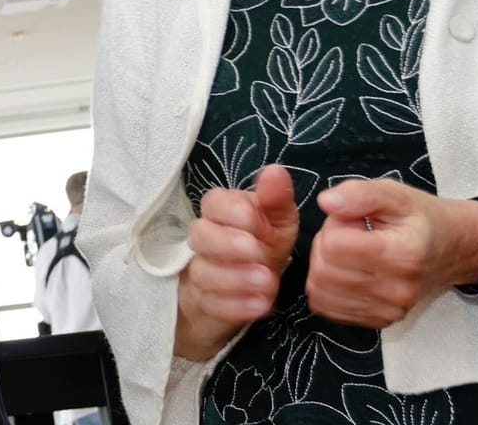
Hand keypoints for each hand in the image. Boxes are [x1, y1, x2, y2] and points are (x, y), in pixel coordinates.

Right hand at [176, 164, 300, 359]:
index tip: (263, 227)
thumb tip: (275, 171)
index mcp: (222, 213)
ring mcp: (200, 272)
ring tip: (267, 283)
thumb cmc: (264, 248)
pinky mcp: (202, 303)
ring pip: (202, 271)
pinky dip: (234, 305)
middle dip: (229, 245)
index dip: (234, 213)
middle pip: (199, 235)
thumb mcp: (278, 224)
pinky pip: (208, 303)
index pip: (212, 202)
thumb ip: (275, 200)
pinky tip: (260, 305)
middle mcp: (205, 240)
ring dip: (236, 278)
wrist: (248, 293)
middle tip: (261, 254)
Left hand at [307, 179, 477, 327]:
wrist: (452, 250)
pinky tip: (346, 272)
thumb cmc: (420, 220)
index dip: (334, 225)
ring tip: (349, 252)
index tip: (353, 219)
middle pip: (323, 269)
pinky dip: (326, 287)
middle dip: (325, 245)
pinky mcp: (379, 322)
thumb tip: (327, 202)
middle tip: (350, 234)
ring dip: (324, 266)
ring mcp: (389, 310)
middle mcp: (398, 290)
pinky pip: (328, 307)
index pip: (333, 244)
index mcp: (403, 255)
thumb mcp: (395, 194)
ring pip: (320, 290)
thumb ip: (360, 194)